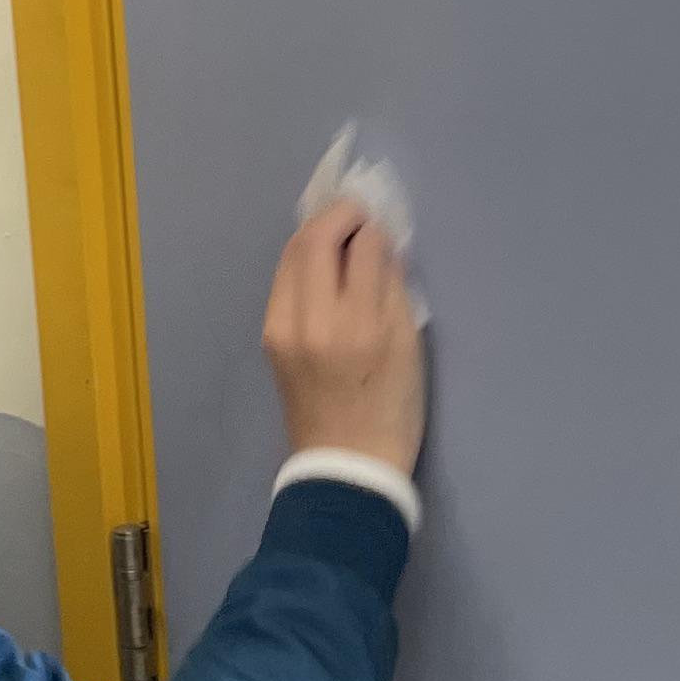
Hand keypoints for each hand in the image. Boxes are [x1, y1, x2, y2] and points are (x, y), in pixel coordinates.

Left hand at [263, 202, 427, 477]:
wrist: (345, 465)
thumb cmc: (392, 410)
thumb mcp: (410, 347)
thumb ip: (394, 288)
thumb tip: (380, 244)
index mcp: (360, 325)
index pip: (363, 247)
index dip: (375, 227)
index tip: (383, 225)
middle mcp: (314, 320)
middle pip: (315, 239)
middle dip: (339, 215)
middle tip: (359, 215)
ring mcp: (283, 327)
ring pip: (291, 253)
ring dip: (316, 233)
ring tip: (340, 235)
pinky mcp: (269, 335)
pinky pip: (283, 280)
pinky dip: (302, 262)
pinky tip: (321, 269)